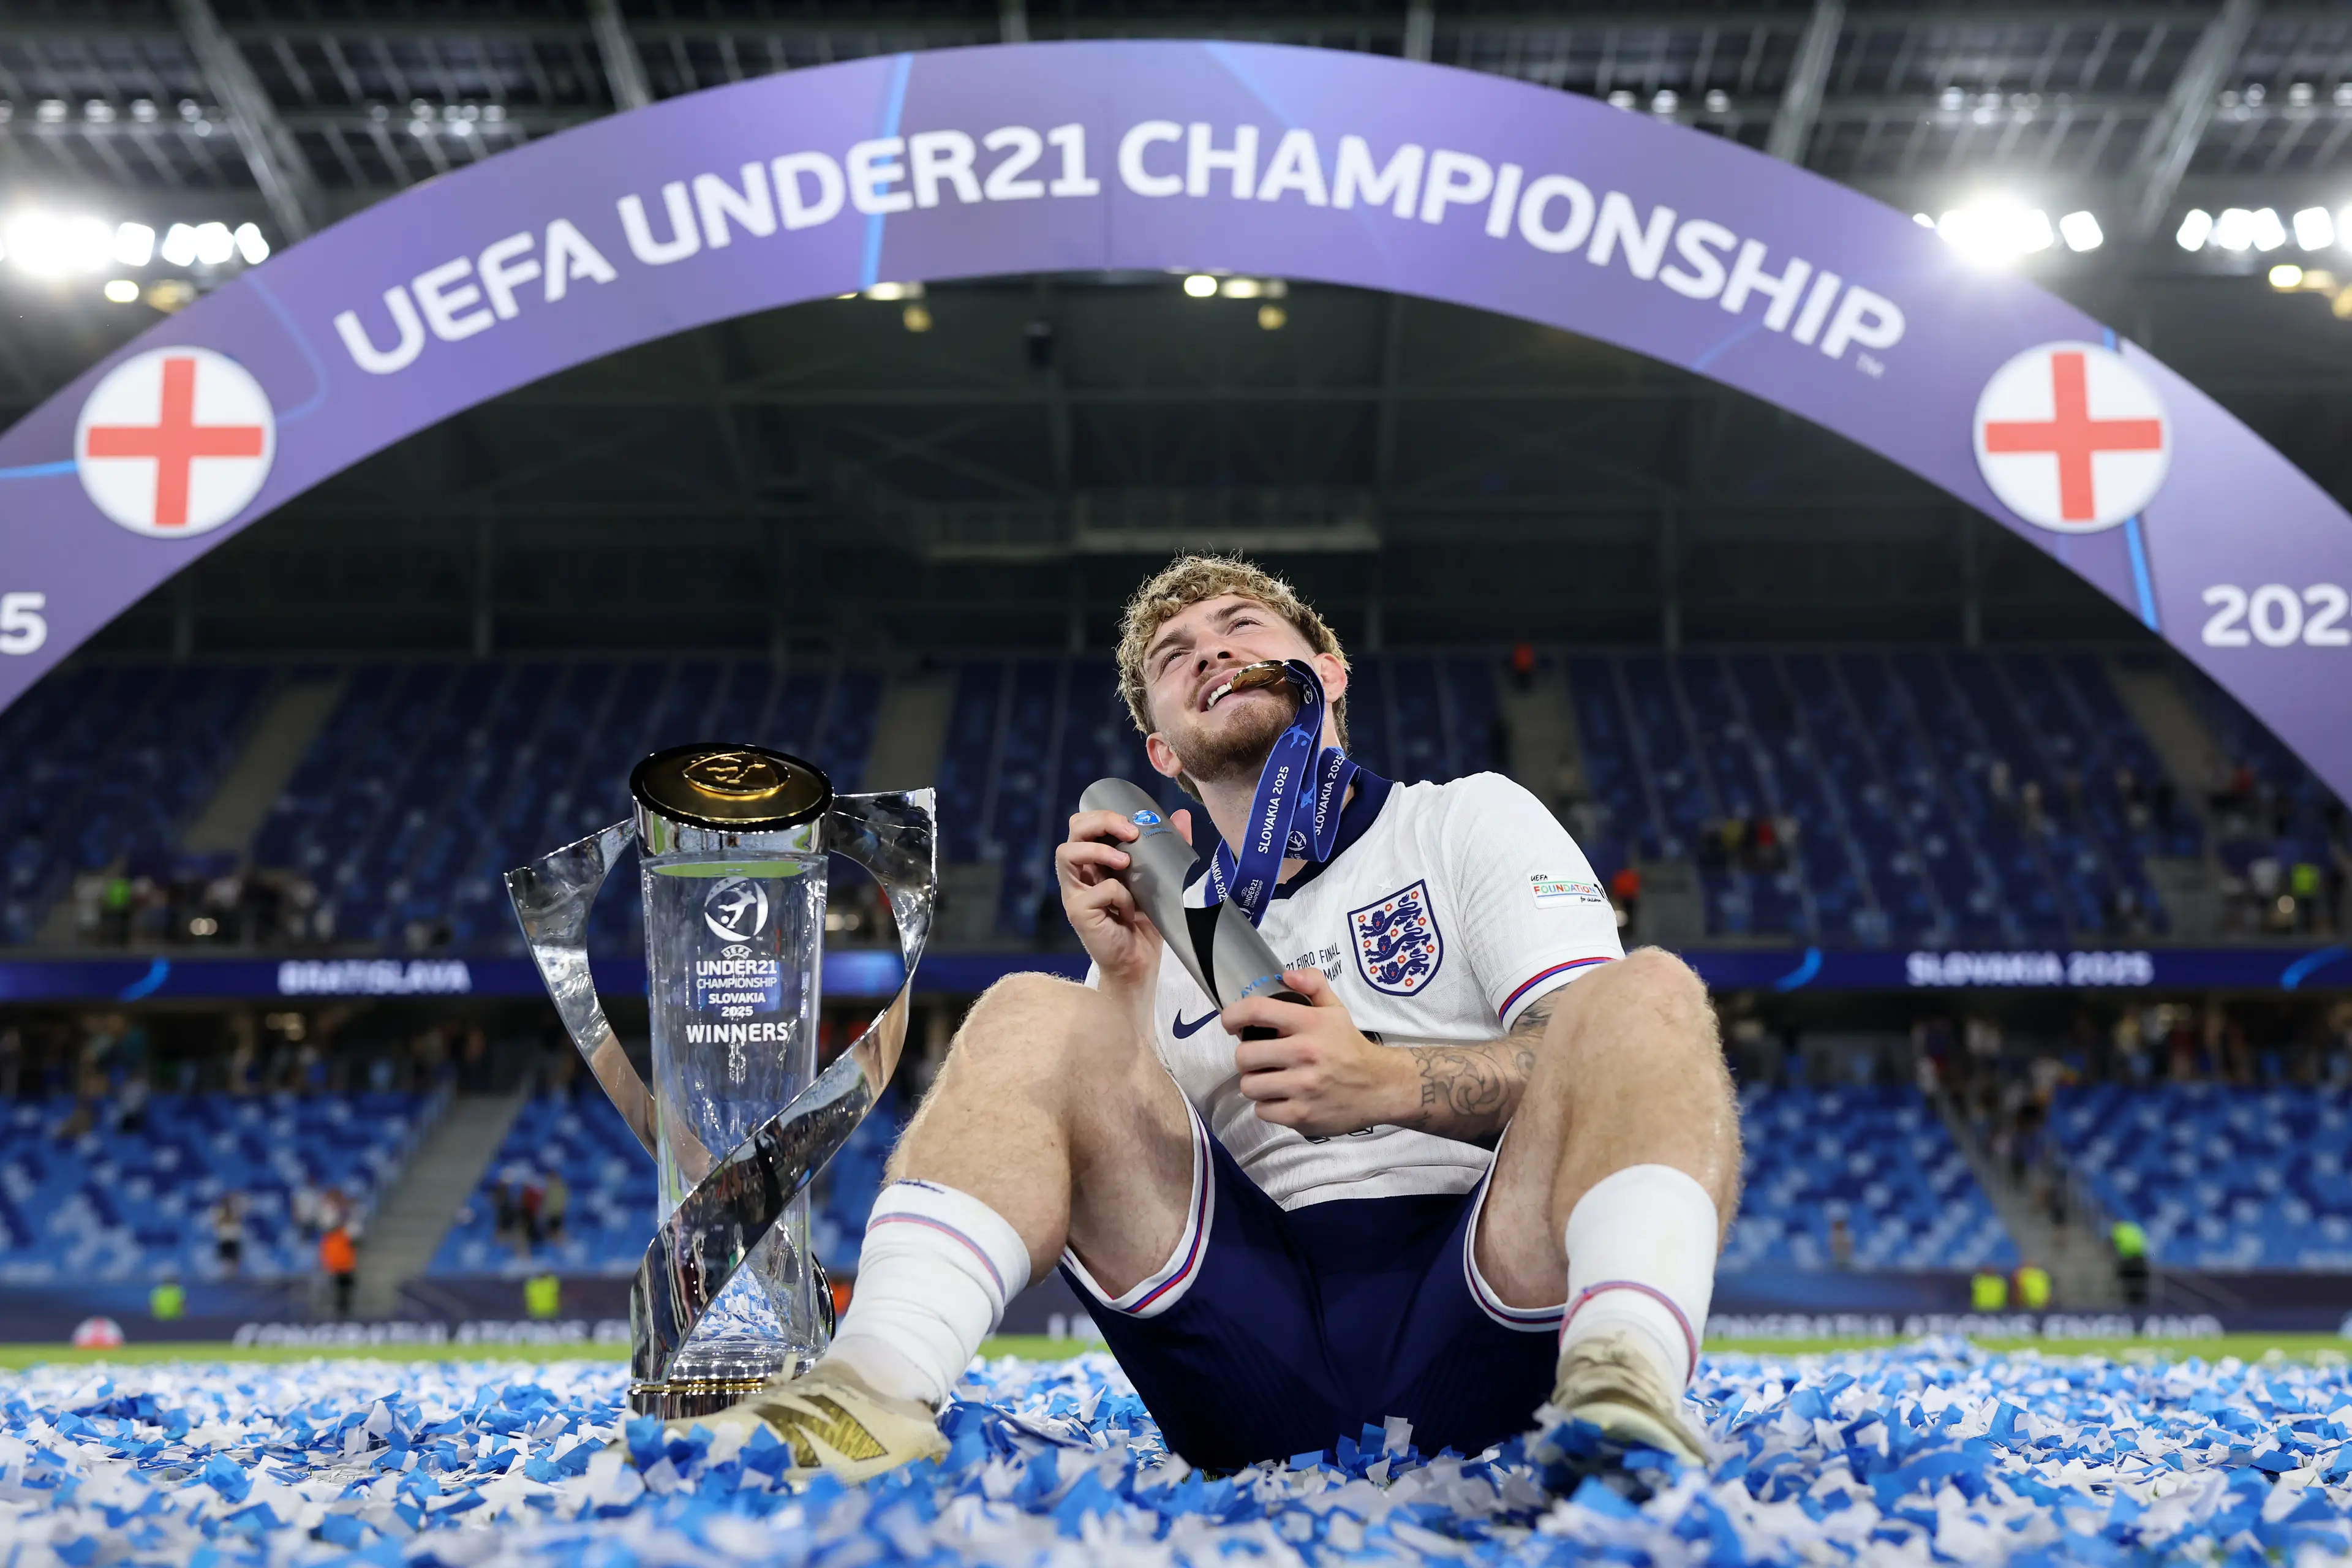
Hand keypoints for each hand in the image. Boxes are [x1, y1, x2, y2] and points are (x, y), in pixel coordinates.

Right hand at [1055, 806, 1193, 992]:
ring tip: (1126, 862)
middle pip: (1073, 831)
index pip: (1086, 824)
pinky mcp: (1078, 913)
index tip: (1135, 824)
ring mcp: (1074, 893)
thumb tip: (1181, 816)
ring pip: (1067, 853)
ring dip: (1099, 852)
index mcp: (1095, 861)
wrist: (1140, 963)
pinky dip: (1118, 895)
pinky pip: (1096, 891)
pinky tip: (1131, 910)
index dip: (1105, 815)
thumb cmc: (1146, 921)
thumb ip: (1166, 847)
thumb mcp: (1158, 879)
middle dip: (1100, 822)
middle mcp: (1080, 874)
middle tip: (1130, 832)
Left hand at [1221, 968, 1406, 1138]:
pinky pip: (1262, 1110)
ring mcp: (1303, 1087)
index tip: (1229, 1023)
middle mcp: (1305, 1053)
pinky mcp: (1302, 1115)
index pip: (1258, 1010)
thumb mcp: (1336, 1010)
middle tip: (1258, 1059)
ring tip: (1270, 1080)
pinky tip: (1282, 1098)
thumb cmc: (1349, 1046)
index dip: (1233, 1015)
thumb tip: (1286, 975)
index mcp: (1310, 1023)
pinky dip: (1268, 1106)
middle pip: (1244, 1055)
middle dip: (1246, 1057)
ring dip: (1255, 1083)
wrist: (1379, 1086)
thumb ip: (1313, 984)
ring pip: (1249, 1086)